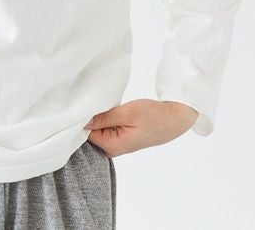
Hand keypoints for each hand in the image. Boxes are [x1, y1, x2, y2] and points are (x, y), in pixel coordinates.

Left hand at [84, 99, 198, 157]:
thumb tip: (82, 120)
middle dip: (90, 118)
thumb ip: (103, 118)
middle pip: (90, 133)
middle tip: (96, 104)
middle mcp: (112, 149)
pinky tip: (110, 111)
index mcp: (112, 146)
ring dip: (99, 117)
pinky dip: (106, 119)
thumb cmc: (152, 115)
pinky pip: (105, 128)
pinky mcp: (120, 138)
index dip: (82, 118)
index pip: (85, 134)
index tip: (84, 106)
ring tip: (105, 106)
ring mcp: (116, 145)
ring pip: (98, 129)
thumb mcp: (126, 113)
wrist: (173, 118)